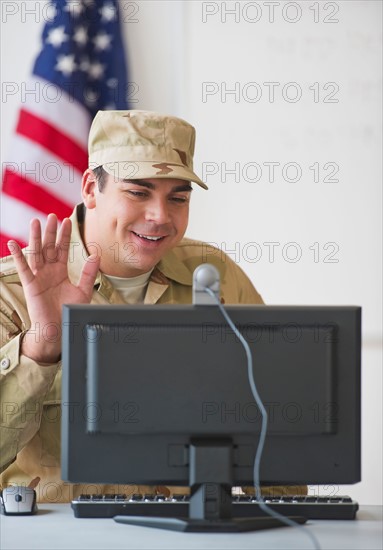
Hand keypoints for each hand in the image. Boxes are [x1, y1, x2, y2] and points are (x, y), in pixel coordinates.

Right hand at [8, 214, 99, 363]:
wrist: (58, 328)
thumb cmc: (69, 311)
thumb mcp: (83, 289)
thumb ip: (89, 272)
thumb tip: (96, 254)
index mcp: (60, 271)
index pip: (62, 249)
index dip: (64, 235)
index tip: (67, 220)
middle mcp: (48, 271)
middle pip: (49, 247)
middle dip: (51, 232)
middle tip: (52, 216)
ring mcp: (38, 276)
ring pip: (36, 253)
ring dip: (36, 237)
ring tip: (35, 222)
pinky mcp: (30, 284)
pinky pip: (23, 268)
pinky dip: (17, 256)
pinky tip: (12, 243)